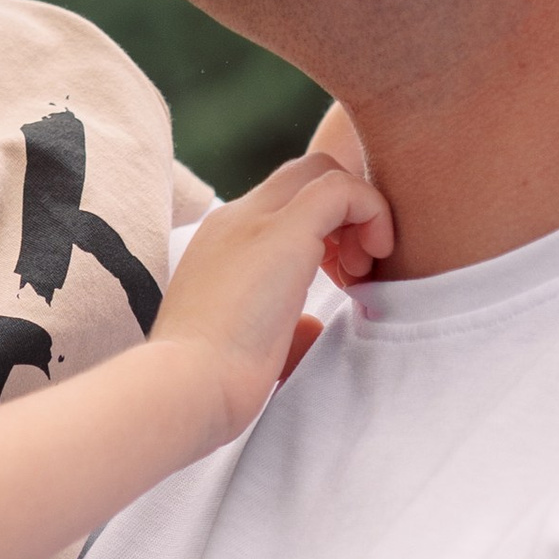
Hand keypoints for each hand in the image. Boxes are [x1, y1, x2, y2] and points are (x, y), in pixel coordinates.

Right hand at [152, 148, 393, 432]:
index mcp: (222, 242)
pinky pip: (345, 189)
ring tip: (359, 274)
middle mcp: (235, 219)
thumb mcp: (250, 343)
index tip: (336, 277)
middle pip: (305, 173)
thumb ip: (282, 324)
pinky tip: (370, 263)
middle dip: (346, 211)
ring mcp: (256, 220)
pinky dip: (374, 214)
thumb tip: (310, 329)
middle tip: (353, 271)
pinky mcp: (285, 232)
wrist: (185, 387)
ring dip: (361, 213)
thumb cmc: (211, 382)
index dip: (325, 227)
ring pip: (325, 170)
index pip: (283, 200)